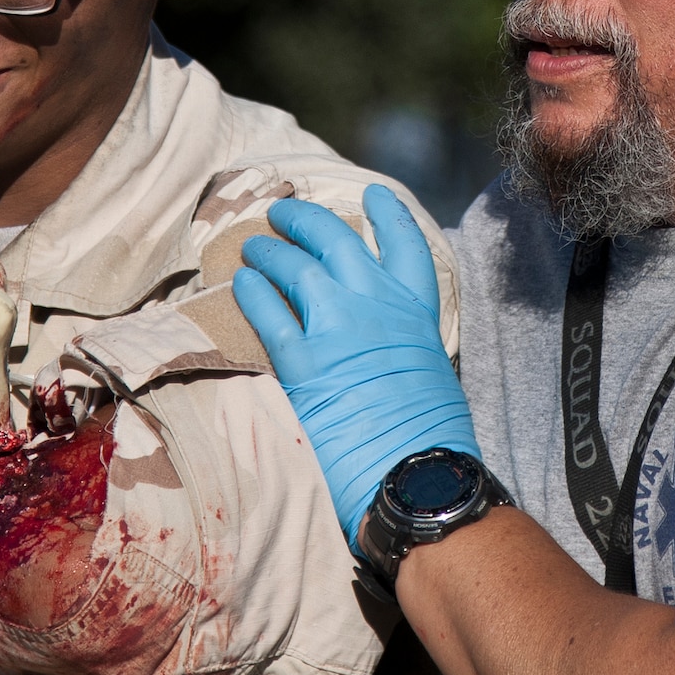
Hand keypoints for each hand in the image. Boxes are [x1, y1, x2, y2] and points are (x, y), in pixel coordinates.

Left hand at [233, 184, 478, 545]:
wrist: (418, 480)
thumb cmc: (433, 443)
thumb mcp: (433, 377)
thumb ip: (405, 347)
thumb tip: (384, 350)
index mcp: (417, 312)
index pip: (405, 244)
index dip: (387, 214)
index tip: (372, 193)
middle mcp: (378, 307)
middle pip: (336, 239)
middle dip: (305, 219)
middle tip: (283, 211)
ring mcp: (339, 329)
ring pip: (296, 266)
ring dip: (270, 250)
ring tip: (252, 246)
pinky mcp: (303, 363)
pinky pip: (269, 313)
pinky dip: (252, 292)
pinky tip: (241, 283)